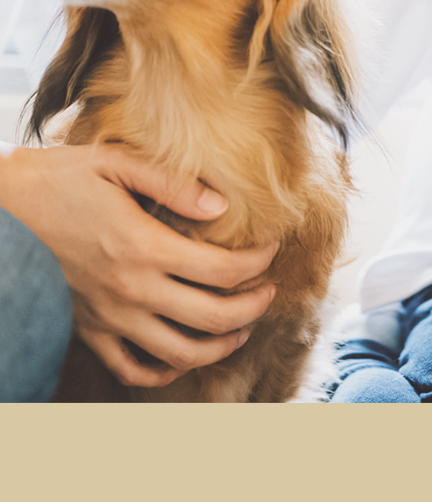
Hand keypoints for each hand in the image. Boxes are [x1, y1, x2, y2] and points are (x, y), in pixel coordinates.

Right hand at [0, 143, 277, 387]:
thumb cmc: (56, 179)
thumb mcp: (114, 163)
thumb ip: (173, 184)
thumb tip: (222, 204)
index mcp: (144, 246)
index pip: (223, 269)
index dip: (258, 263)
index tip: (271, 249)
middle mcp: (131, 290)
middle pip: (214, 317)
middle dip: (254, 307)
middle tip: (269, 292)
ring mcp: (110, 317)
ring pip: (181, 352)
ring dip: (222, 345)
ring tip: (242, 328)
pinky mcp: (89, 330)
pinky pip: (132, 369)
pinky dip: (165, 371)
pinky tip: (184, 354)